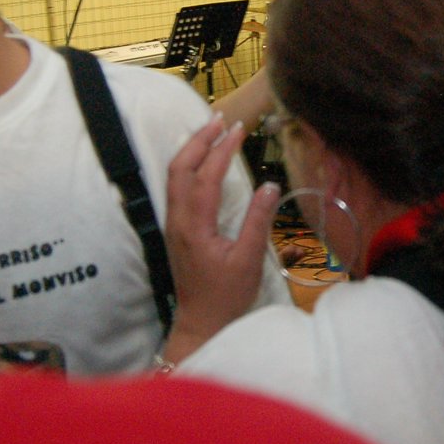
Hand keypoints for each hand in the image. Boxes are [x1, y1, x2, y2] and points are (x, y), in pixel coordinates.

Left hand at [161, 117, 280, 362]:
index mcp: (195, 226)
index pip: (206, 177)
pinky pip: (176, 188)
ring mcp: (173, 225)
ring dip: (191, 150)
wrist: (201, 324)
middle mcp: (178, 221)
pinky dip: (188, 167)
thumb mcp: (249, 260)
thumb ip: (258, 221)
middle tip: (220, 119)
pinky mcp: (176, 230)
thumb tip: (270, 186)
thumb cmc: (227, 296)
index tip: (239, 130)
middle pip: (180, 168)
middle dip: (199, 140)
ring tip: (211, 131)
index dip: (222, 150)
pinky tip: (201, 161)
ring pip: (174, 177)